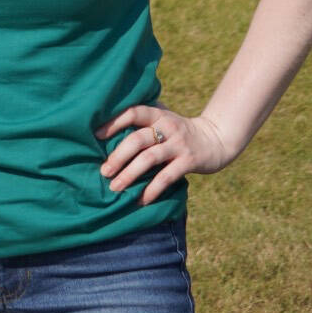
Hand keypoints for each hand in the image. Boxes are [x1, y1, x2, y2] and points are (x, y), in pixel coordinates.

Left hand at [97, 106, 239, 203]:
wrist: (216, 140)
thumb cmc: (178, 130)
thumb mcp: (162, 118)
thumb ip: (142, 118)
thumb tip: (102, 124)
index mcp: (157, 114)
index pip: (133, 112)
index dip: (114, 122)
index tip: (95, 135)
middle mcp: (168, 127)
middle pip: (137, 140)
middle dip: (118, 157)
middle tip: (103, 171)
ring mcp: (179, 145)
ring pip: (149, 159)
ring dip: (129, 174)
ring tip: (115, 187)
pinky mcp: (189, 162)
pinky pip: (166, 177)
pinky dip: (152, 190)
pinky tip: (140, 200)